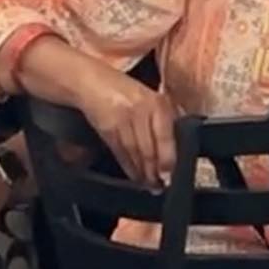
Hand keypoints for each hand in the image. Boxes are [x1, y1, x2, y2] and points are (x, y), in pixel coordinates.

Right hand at [79, 65, 176, 189]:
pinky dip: (128, 167)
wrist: (93, 82)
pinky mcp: (108, 129)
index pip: (165, 137)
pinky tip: (134, 176)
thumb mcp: (150, 97)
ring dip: (142, 173)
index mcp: (158, 103)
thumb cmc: (126, 91)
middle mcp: (142, 111)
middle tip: (160, 186)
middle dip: (154, 171)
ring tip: (148, 185)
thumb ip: (163, 118)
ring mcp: (123, 120)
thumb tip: (176, 146)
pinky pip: (121, 153)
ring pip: (135, 153)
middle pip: (149, 148)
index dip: (167, 159)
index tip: (169, 175)